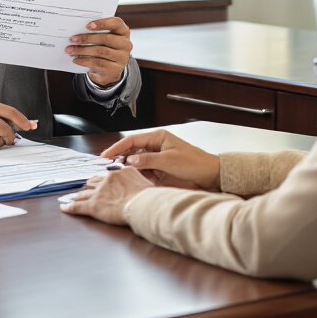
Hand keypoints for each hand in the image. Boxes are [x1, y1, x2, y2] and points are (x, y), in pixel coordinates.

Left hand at [59, 167, 153, 225]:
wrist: (144, 204)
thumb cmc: (149, 197)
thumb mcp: (147, 184)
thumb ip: (140, 183)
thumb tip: (144, 188)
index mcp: (121, 173)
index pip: (108, 175)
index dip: (103, 179)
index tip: (101, 180)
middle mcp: (108, 179)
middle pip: (95, 182)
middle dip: (90, 185)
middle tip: (86, 186)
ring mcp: (99, 192)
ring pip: (85, 193)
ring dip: (78, 196)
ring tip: (73, 197)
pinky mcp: (94, 205)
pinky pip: (78, 206)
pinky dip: (70, 207)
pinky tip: (65, 208)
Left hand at [69, 16, 132, 86]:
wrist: (109, 70)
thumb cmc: (103, 48)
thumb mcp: (103, 39)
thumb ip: (95, 32)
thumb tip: (77, 32)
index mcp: (123, 32)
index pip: (117, 23)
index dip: (103, 23)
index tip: (87, 25)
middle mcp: (126, 44)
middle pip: (107, 38)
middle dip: (87, 38)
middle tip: (73, 39)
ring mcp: (122, 58)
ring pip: (101, 51)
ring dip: (83, 50)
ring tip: (71, 50)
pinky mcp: (115, 70)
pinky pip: (98, 63)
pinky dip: (84, 61)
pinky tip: (76, 60)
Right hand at [99, 129, 219, 189]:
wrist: (211, 175)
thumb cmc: (194, 163)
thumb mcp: (168, 161)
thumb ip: (147, 160)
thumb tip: (129, 161)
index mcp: (158, 137)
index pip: (132, 140)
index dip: (117, 148)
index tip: (105, 155)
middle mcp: (156, 146)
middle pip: (132, 150)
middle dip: (120, 158)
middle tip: (107, 167)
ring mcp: (158, 158)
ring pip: (137, 162)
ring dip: (128, 168)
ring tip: (117, 175)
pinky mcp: (161, 169)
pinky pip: (145, 171)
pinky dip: (138, 175)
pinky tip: (132, 180)